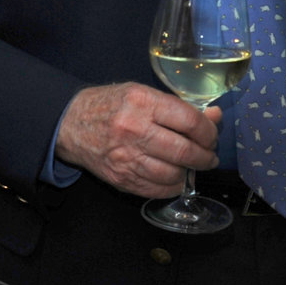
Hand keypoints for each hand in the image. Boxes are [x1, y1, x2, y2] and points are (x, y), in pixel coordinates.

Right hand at [54, 82, 219, 197]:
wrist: (70, 124)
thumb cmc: (111, 105)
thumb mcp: (144, 94)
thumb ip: (179, 107)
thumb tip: (214, 117)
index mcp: (142, 103)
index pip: (189, 121)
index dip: (208, 131)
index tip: (211, 136)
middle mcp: (134, 130)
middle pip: (184, 151)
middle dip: (205, 157)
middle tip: (209, 156)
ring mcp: (126, 157)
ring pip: (173, 174)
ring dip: (190, 173)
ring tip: (193, 166)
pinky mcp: (120, 178)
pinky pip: (156, 190)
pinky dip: (172, 186)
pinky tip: (175, 178)